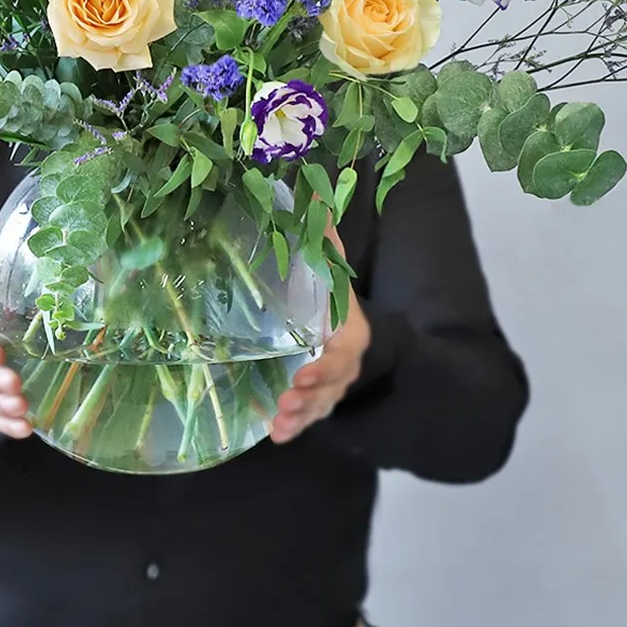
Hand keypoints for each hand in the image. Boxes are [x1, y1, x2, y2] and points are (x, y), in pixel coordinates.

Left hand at [269, 227, 370, 445]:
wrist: (350, 330)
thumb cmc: (334, 297)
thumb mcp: (329, 268)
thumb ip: (322, 238)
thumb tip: (312, 190)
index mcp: (349, 332)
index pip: (342, 351)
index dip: (325, 364)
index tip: (303, 371)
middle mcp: (344, 364)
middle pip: (331, 384)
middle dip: (311, 394)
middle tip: (288, 398)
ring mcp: (331, 387)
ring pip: (320, 406)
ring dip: (301, 415)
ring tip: (280, 422)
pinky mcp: (316, 402)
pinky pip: (309, 419)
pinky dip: (294, 429)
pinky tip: (275, 436)